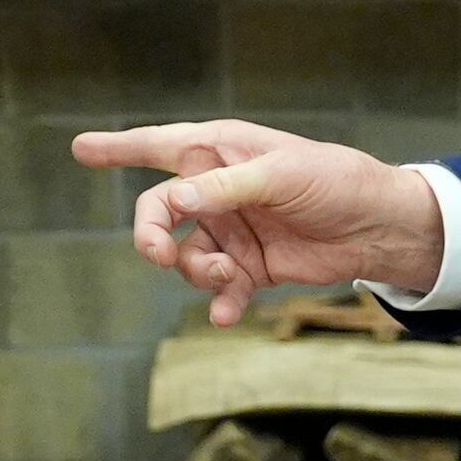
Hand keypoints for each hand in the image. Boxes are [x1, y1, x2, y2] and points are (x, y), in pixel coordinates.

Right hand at [72, 120, 444, 322]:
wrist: (379, 228)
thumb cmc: (335, 181)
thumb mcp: (283, 175)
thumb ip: (226, 187)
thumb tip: (175, 198)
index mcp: (220, 152)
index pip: (158, 146)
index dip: (118, 148)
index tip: (80, 148)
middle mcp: (217, 190)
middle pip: (158, 213)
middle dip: (151, 235)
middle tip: (159, 254)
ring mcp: (231, 231)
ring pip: (185, 256)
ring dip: (197, 270)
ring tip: (230, 274)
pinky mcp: (249, 267)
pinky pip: (218, 289)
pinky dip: (218, 302)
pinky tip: (225, 315)